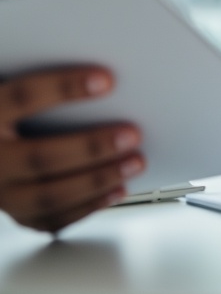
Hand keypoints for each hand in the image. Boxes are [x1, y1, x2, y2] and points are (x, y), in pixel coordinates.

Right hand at [0, 66, 143, 232]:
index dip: (63, 87)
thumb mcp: (13, 90)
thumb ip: (42, 82)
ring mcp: (0, 192)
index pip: (20, 97)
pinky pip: (52, 218)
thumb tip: (102, 75)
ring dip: (98, 180)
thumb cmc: (11, 112)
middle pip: (39, 157)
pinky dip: (89, 205)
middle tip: (132, 134)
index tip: (107, 80)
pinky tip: (118, 189)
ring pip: (48, 196)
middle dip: (91, 147)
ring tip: (135, 163)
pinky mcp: (16, 213)